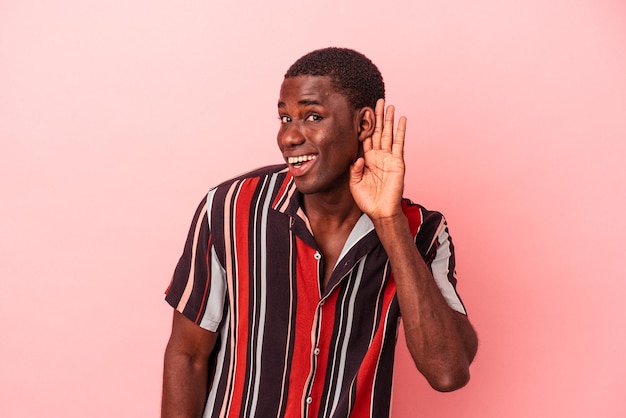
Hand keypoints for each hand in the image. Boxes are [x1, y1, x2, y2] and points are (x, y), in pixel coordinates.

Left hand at [350, 99, 406, 220]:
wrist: (381, 212)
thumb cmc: (367, 201)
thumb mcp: (354, 184)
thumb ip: (354, 170)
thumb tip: (358, 157)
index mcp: (366, 160)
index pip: (365, 139)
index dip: (364, 126)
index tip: (362, 112)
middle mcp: (378, 156)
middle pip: (377, 132)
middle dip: (377, 117)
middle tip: (377, 101)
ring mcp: (388, 158)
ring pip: (388, 134)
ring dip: (388, 119)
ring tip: (388, 105)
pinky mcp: (397, 161)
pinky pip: (399, 143)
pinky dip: (400, 130)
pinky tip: (401, 119)